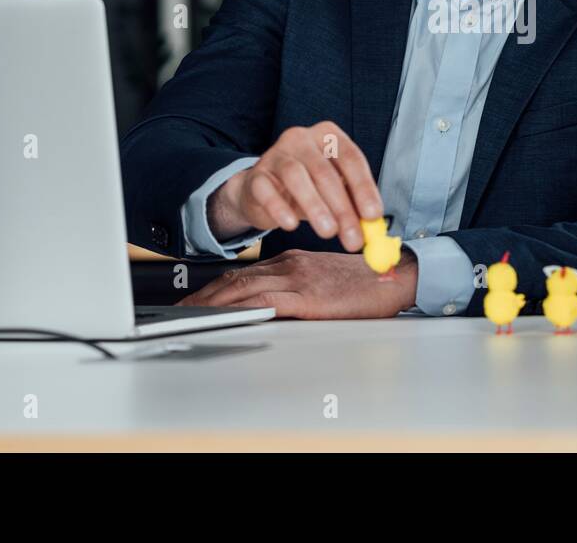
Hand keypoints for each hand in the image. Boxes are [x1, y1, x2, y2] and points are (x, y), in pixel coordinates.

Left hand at [177, 248, 418, 318]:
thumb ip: (301, 287)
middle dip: (205, 295)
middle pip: (237, 280)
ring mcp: (299, 279)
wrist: (396, 275)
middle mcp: (291, 265)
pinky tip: (226, 315)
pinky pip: (266, 302)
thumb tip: (278, 305)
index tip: (198, 298)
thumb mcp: (327, 280)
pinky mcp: (308, 296)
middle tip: (181, 307)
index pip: (246, 273)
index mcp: (294, 261)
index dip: (217, 286)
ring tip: (190, 314)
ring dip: (213, 303)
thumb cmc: (369, 282)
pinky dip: (240, 308)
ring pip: (244, 289)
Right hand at [209, 121, 381, 251]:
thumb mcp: (335, 192)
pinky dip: (280, 208)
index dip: (364, 188)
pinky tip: (291, 225)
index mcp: (328, 136)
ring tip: (328, 232)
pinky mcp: (256, 175)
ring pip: (296, 176)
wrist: (262, 192)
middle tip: (353, 237)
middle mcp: (301, 138)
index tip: (373, 216)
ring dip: (315, 207)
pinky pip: (267, 190)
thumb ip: (354, 206)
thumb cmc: (308, 189)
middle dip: (343, 208)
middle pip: (325, 171)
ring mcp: (275, 154)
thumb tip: (374, 228)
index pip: (351, 158)